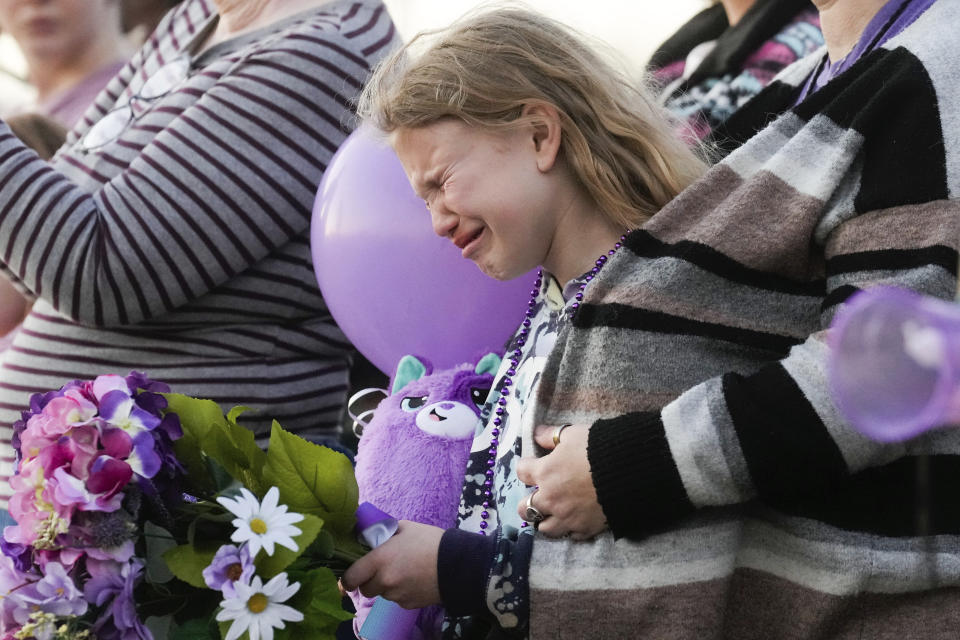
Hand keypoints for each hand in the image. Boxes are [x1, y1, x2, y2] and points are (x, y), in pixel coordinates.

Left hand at [341, 521, 443, 608]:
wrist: (457, 564)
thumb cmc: (430, 541)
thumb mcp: (404, 527)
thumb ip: (384, 532)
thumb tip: (371, 534)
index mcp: (379, 560)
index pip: (350, 578)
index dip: (348, 578)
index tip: (352, 575)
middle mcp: (385, 581)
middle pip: (365, 589)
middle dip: (370, 580)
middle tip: (382, 569)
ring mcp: (397, 596)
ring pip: (382, 594)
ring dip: (386, 586)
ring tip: (404, 571)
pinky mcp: (409, 605)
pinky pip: (397, 600)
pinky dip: (401, 592)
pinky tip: (414, 580)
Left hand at [516, 424, 606, 539]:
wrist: (630, 472)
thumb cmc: (599, 448)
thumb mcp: (574, 434)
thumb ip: (552, 435)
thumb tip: (537, 434)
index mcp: (545, 473)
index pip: (522, 472)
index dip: (526, 467)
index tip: (532, 466)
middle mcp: (551, 499)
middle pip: (524, 508)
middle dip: (528, 502)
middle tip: (538, 496)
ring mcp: (567, 517)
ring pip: (545, 528)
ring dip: (546, 520)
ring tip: (553, 512)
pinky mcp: (586, 529)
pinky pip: (571, 535)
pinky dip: (571, 528)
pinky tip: (576, 519)